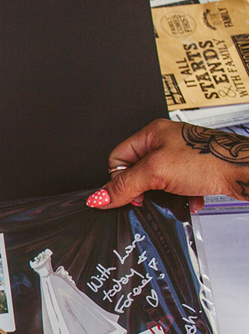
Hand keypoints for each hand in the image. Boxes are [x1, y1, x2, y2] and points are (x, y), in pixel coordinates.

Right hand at [89, 119, 248, 211]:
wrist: (245, 168)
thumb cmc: (210, 159)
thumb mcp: (157, 173)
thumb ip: (125, 185)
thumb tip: (99, 197)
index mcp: (151, 133)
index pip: (118, 158)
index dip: (120, 178)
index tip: (131, 193)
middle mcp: (165, 141)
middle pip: (137, 172)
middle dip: (145, 189)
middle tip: (153, 194)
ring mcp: (182, 155)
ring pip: (157, 182)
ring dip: (164, 195)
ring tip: (176, 196)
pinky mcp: (196, 169)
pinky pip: (177, 188)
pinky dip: (181, 197)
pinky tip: (190, 199)